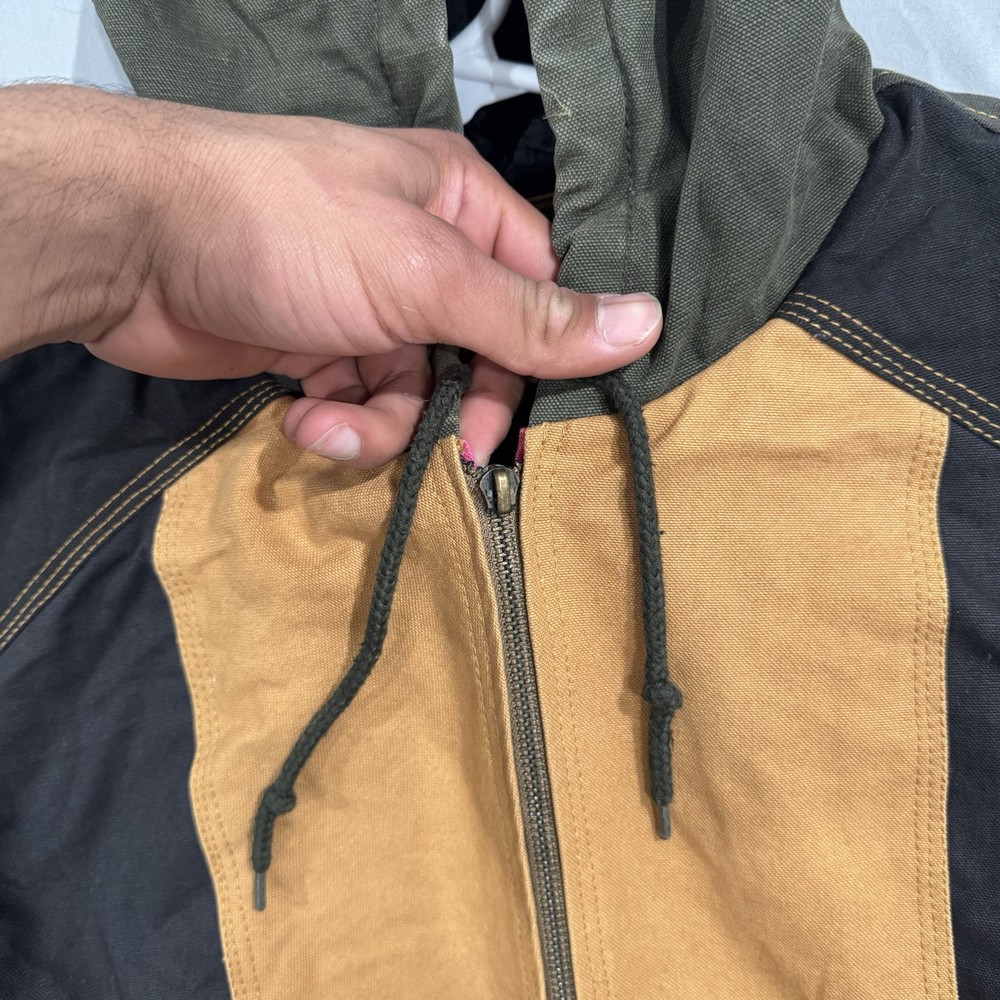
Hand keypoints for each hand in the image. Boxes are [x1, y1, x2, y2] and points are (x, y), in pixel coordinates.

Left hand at [0, 85, 661, 465]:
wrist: (132, 243)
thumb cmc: (286, 229)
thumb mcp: (423, 274)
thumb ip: (529, 316)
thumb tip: (648, 324)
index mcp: (462, 208)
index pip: (542, 293)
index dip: (545, 360)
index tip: (534, 423)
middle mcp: (422, 253)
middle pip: (482, 353)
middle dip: (462, 409)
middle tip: (458, 455)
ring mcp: (367, 305)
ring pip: (419, 392)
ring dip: (383, 426)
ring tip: (331, 424)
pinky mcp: (318, 348)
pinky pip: (361, 404)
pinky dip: (337, 424)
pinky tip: (298, 420)